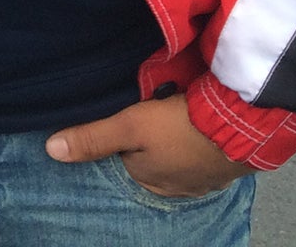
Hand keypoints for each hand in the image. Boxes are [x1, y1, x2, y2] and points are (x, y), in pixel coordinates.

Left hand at [46, 94, 254, 198]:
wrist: (245, 126)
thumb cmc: (182, 127)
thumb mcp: (130, 127)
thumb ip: (93, 138)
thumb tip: (51, 150)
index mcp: (150, 181)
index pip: (123, 157)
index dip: (121, 134)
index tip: (127, 114)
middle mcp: (176, 187)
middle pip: (150, 157)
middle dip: (148, 137)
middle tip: (152, 108)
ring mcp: (204, 179)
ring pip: (177, 155)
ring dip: (174, 136)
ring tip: (174, 111)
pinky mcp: (226, 165)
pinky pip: (203, 151)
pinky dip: (198, 139)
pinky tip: (198, 122)